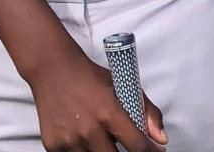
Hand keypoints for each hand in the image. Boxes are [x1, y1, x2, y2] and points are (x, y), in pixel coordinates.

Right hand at [26, 49, 166, 151]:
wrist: (53, 70)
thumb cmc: (91, 78)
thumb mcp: (125, 87)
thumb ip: (148, 113)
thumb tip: (161, 139)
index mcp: (109, 114)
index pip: (136, 146)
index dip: (149, 151)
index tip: (154, 151)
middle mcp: (89, 130)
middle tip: (125, 143)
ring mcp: (69, 141)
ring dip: (101, 151)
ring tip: (100, 135)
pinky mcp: (53, 146)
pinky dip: (82, 150)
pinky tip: (82, 137)